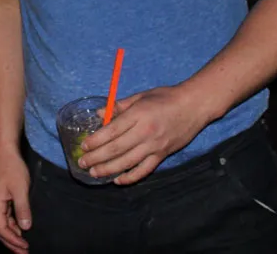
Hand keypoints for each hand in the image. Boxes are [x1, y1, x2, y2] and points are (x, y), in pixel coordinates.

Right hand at [0, 148, 31, 252]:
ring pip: (3, 224)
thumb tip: (25, 228)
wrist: (5, 151)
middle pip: (0, 230)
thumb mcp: (20, 189)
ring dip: (13, 235)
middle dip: (11, 243)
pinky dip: (13, 225)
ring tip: (24, 244)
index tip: (25, 247)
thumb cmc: (12, 168)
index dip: (13, 241)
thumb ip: (22, 208)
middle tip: (24, 252)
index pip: (1, 229)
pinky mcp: (2, 197)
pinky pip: (6, 216)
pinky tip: (21, 228)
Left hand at [77, 85, 211, 184]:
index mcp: (138, 115)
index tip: (83, 146)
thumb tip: (99, 114)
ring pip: (128, 162)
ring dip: (109, 169)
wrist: (194, 106)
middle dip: (97, 158)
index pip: (112, 131)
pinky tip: (118, 180)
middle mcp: (145, 132)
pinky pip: (145, 170)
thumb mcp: (140, 96)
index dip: (95, 141)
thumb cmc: (166, 97)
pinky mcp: (163, 155)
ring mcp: (155, 146)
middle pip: (116, 149)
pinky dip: (131, 177)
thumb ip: (119, 106)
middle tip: (82, 163)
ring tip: (94, 173)